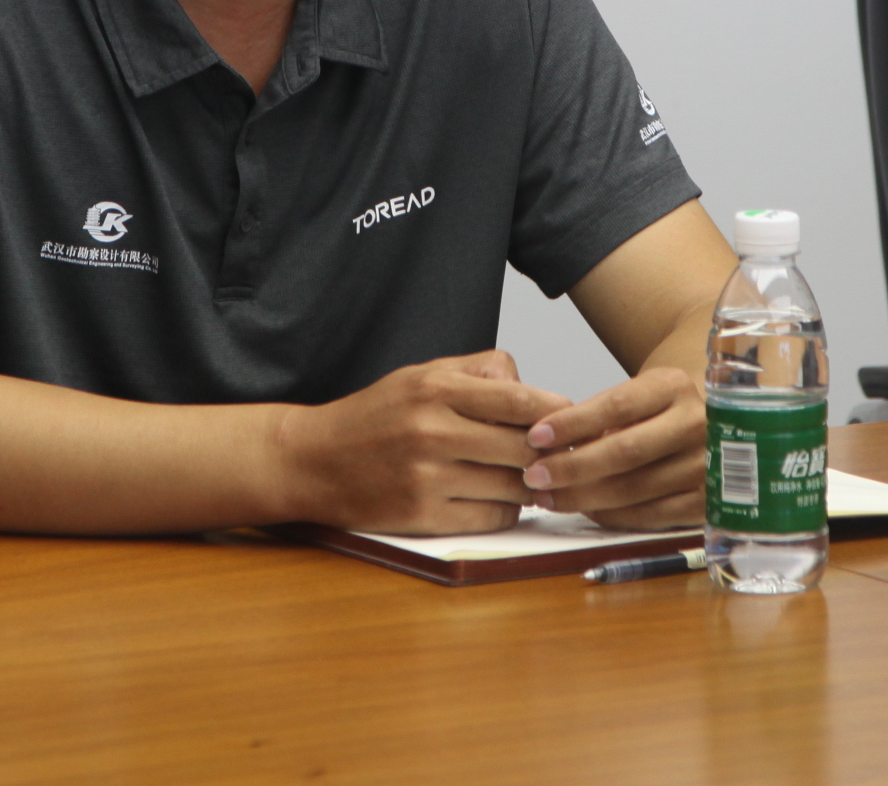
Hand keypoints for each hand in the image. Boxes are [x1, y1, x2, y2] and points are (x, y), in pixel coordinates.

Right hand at [272, 351, 570, 534]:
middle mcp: (431, 430)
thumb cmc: (375, 417)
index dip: (558, 414)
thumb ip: (477, 372)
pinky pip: (491, 516)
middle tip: (564, 457)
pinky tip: (497, 498)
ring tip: (529, 477)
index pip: (519, 401)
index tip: (575, 422)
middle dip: (549, 455)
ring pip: (513, 486)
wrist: (313, 461)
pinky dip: (505, 509)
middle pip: (523, 447)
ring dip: (530, 485)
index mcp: (435, 389)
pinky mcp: (422, 514)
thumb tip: (530, 388)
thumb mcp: (420, 375)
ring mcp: (427, 476)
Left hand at [521, 365, 705, 528]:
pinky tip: (586, 510)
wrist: (711, 426)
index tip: (536, 437)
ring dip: (584, 497)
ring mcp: (707, 466)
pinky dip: (611, 516)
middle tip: (534, 476)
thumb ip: (596, 414)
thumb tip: (544, 443)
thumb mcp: (635, 396)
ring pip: (634, 489)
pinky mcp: (707, 502)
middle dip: (572, 467)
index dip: (573, 423)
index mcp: (674, 386)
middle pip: (625, 452)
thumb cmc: (658, 411)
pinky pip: (650, 516)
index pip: (617, 405)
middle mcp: (698, 424)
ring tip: (550, 496)